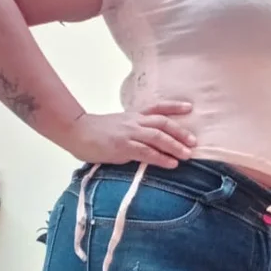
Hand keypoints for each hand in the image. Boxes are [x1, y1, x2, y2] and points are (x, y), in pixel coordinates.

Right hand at [62, 102, 195, 167]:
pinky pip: (146, 152)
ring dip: (175, 146)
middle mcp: (134, 121)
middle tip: (194, 141)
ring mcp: (129, 133)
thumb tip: (153, 143)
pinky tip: (171, 164)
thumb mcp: (119, 126)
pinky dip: (161, 158)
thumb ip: (136, 131)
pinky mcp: (122, 146)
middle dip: (180, 132)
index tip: (190, 107)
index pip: (157, 107)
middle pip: (163, 123)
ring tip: (187, 155)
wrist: (76, 131)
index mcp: (134, 115)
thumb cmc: (97, 132)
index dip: (174, 106)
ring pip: (157, 137)